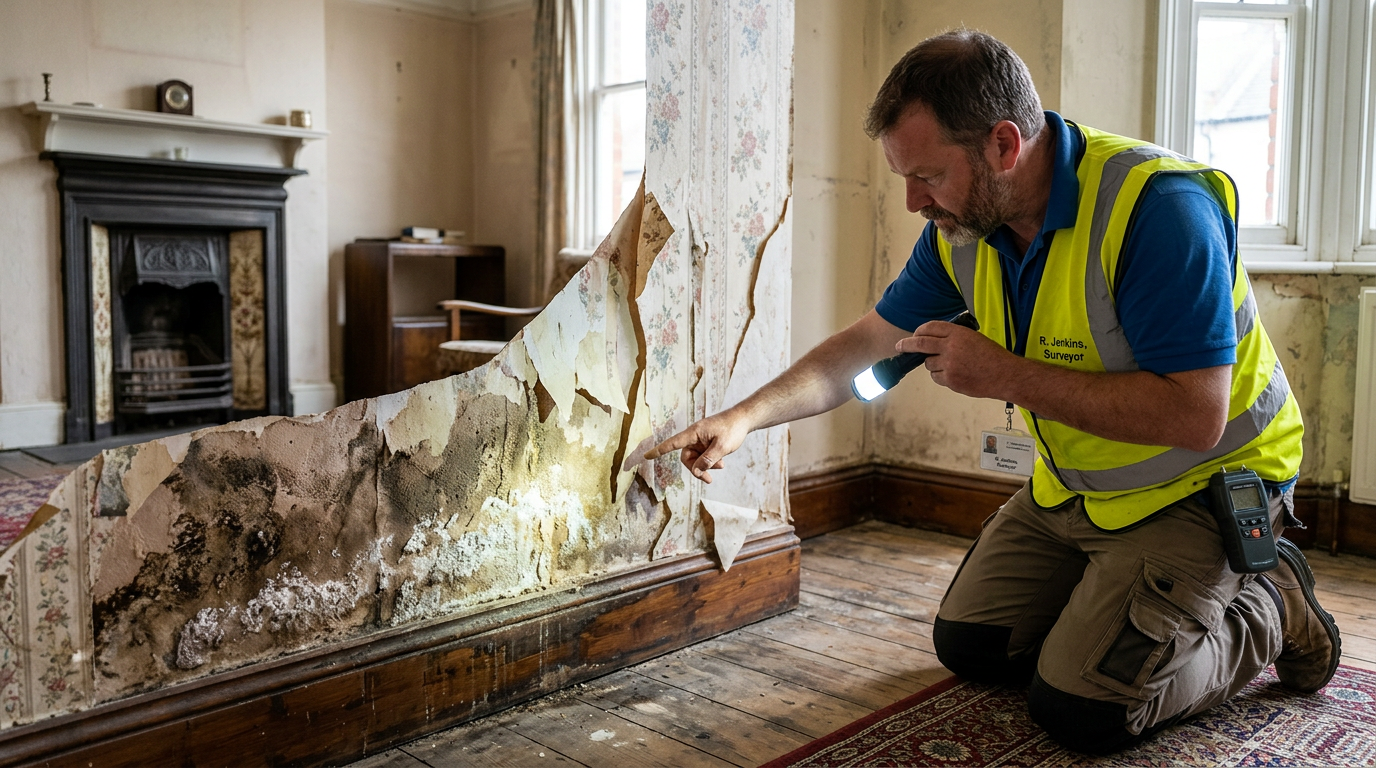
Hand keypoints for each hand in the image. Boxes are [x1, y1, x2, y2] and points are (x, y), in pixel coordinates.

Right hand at [644, 410, 751, 482]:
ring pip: (696, 458)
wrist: (744, 419)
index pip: (672, 443)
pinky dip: (710, 461)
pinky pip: (703, 456)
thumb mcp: (722, 447)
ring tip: (721, 466)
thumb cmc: (732, 429)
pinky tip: (722, 462)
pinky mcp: (707, 442)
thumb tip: (697, 472)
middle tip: (708, 479)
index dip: (659, 450)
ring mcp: (701, 439)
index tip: (646, 456)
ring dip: (706, 465)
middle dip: (696, 469)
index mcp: (694, 432)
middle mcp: (695, 436)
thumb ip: (708, 460)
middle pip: (686, 457)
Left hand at [894, 320, 1013, 398]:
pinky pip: (936, 377)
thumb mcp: (974, 338)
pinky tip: (956, 375)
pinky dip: (941, 376)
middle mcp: (950, 347)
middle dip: (906, 345)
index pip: (930, 327)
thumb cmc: (992, 356)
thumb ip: (954, 338)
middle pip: (920, 344)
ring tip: (951, 365)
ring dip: (933, 364)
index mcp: (958, 333)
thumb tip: (934, 341)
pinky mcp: (950, 379)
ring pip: (928, 364)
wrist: (1004, 374)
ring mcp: (949, 364)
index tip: (914, 335)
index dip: (919, 331)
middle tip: (899, 346)